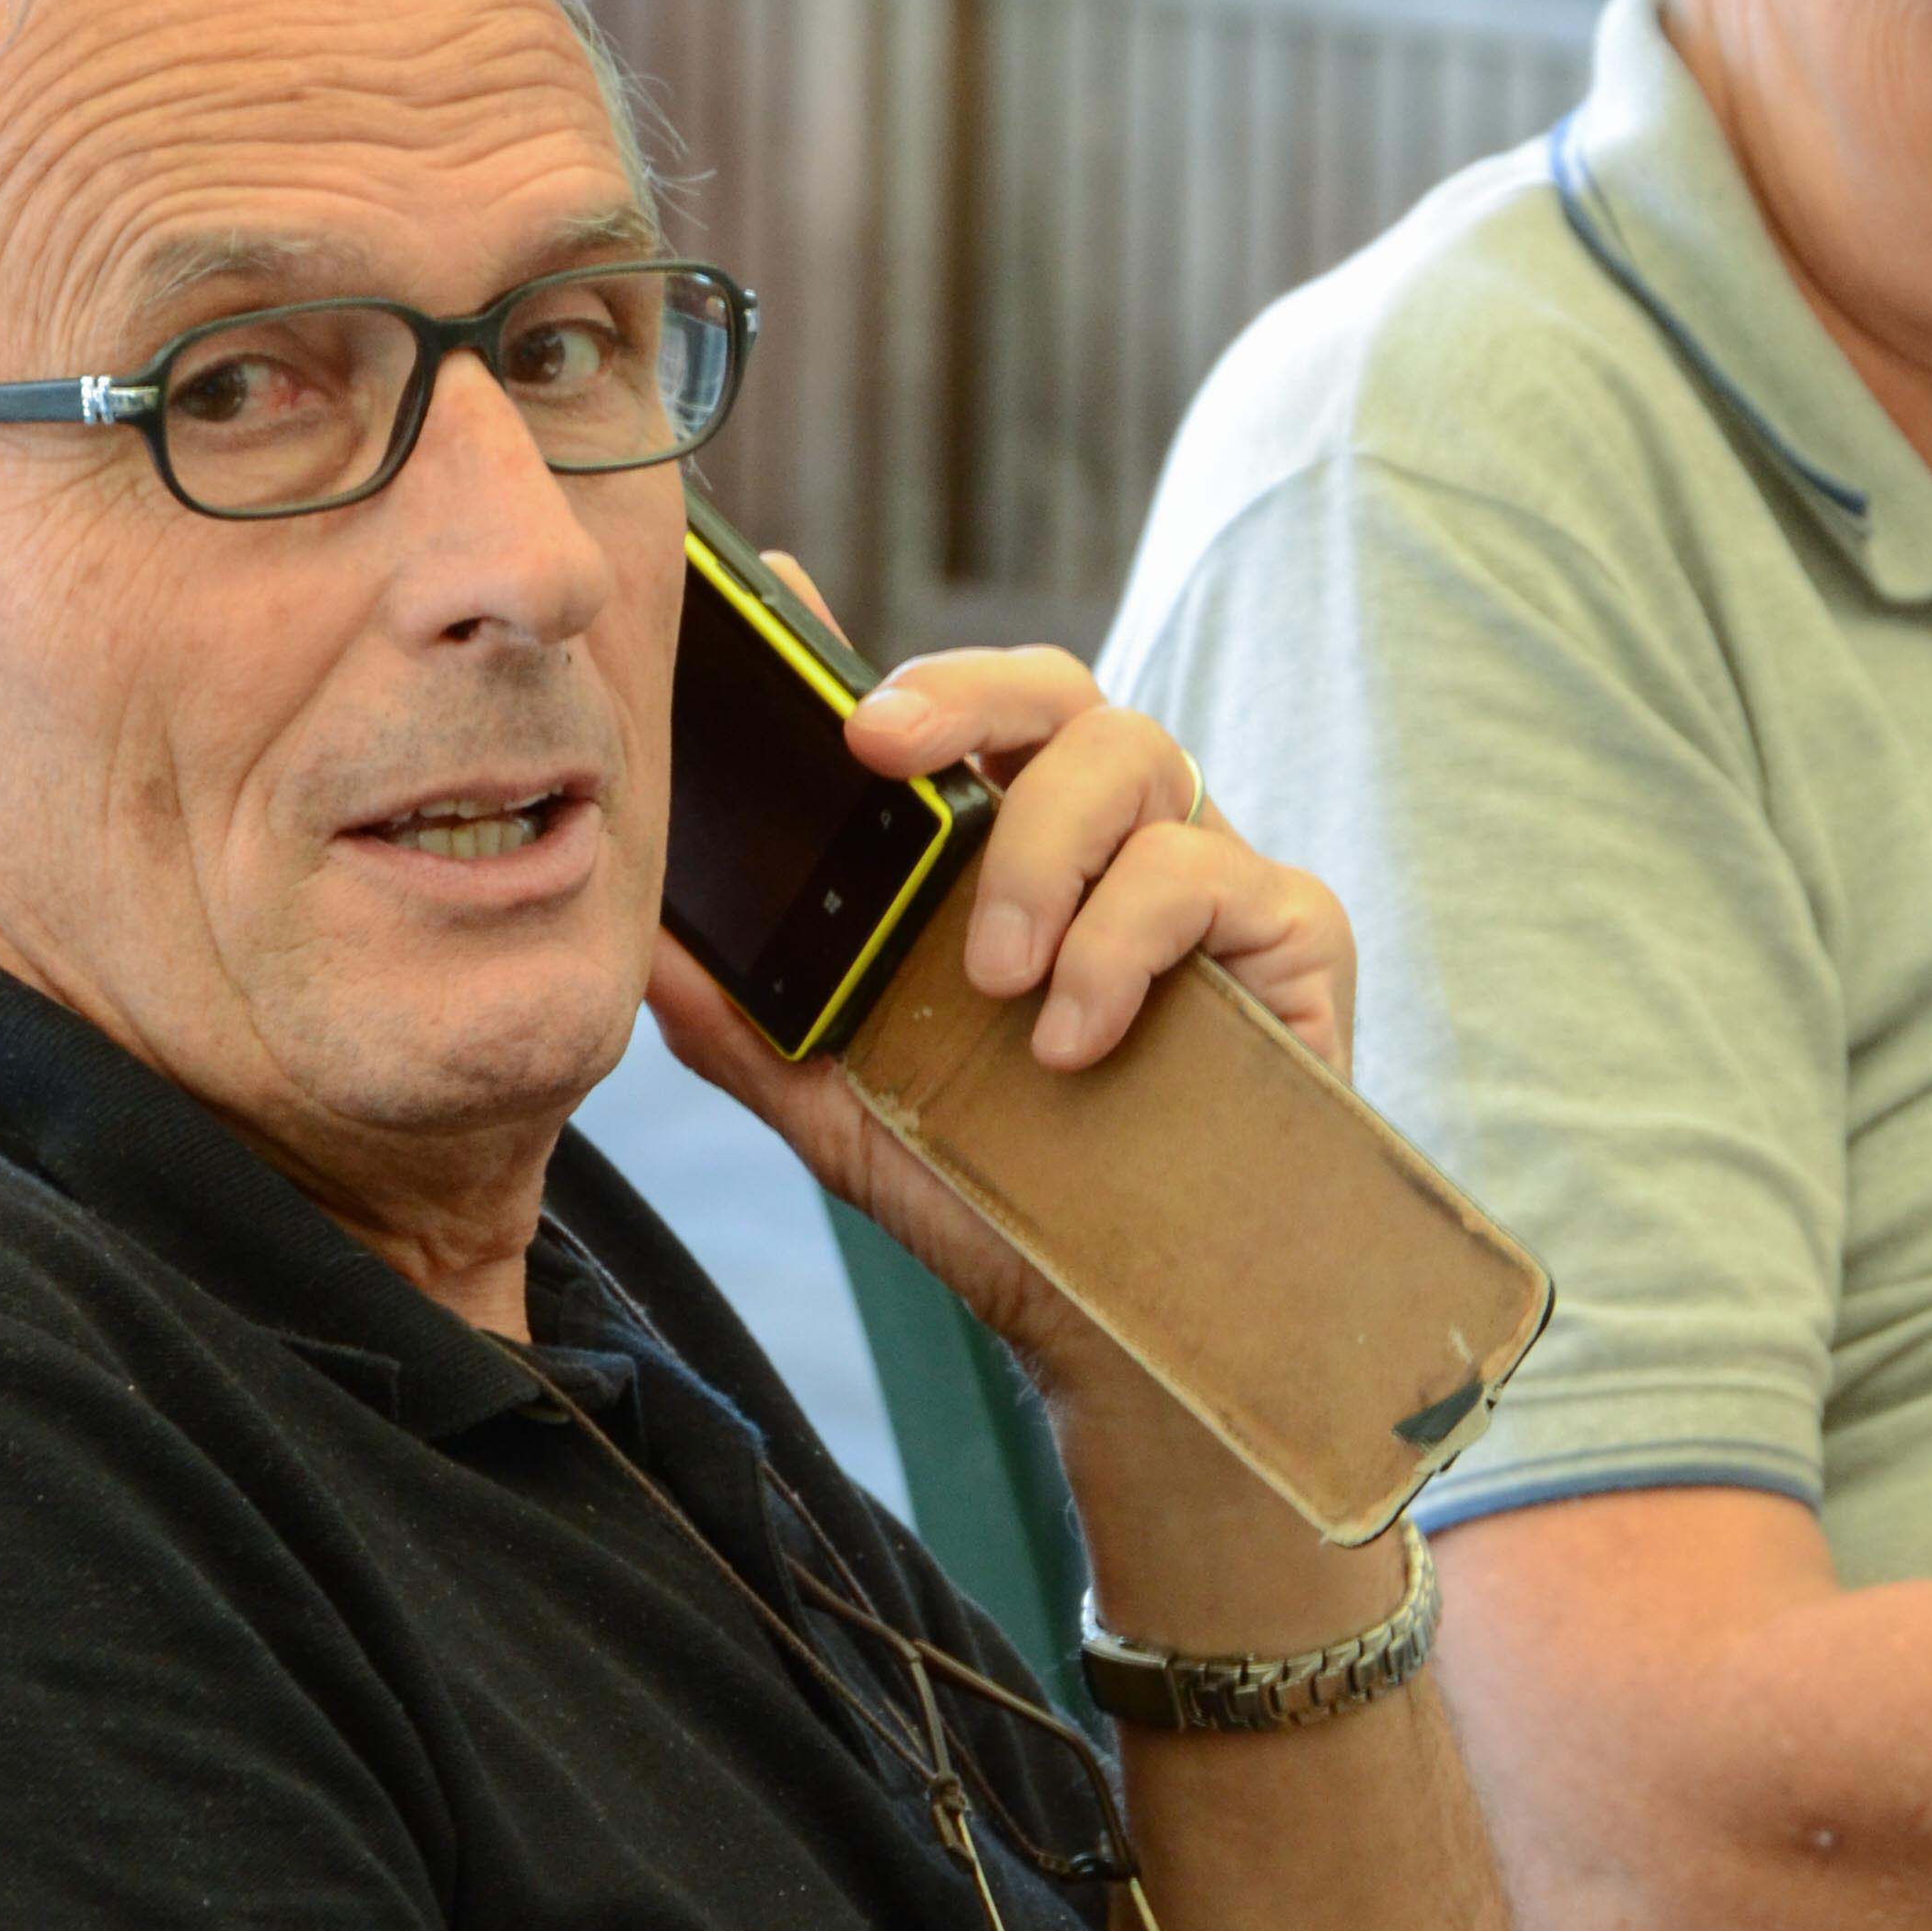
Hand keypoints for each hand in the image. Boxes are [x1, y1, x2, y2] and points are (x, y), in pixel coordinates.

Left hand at [645, 583, 1356, 1370]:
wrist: (1124, 1322)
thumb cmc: (999, 1193)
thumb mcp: (847, 1105)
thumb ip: (753, 1020)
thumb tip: (638, 941)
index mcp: (1013, 851)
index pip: (958, 714)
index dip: (887, 654)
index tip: (789, 607)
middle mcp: (1115, 839)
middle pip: (1056, 686)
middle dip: (961, 692)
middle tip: (878, 750)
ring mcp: (1211, 875)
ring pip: (1135, 752)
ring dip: (1039, 854)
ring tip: (993, 978)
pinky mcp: (1292, 936)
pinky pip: (1213, 872)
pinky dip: (1125, 944)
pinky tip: (1074, 1038)